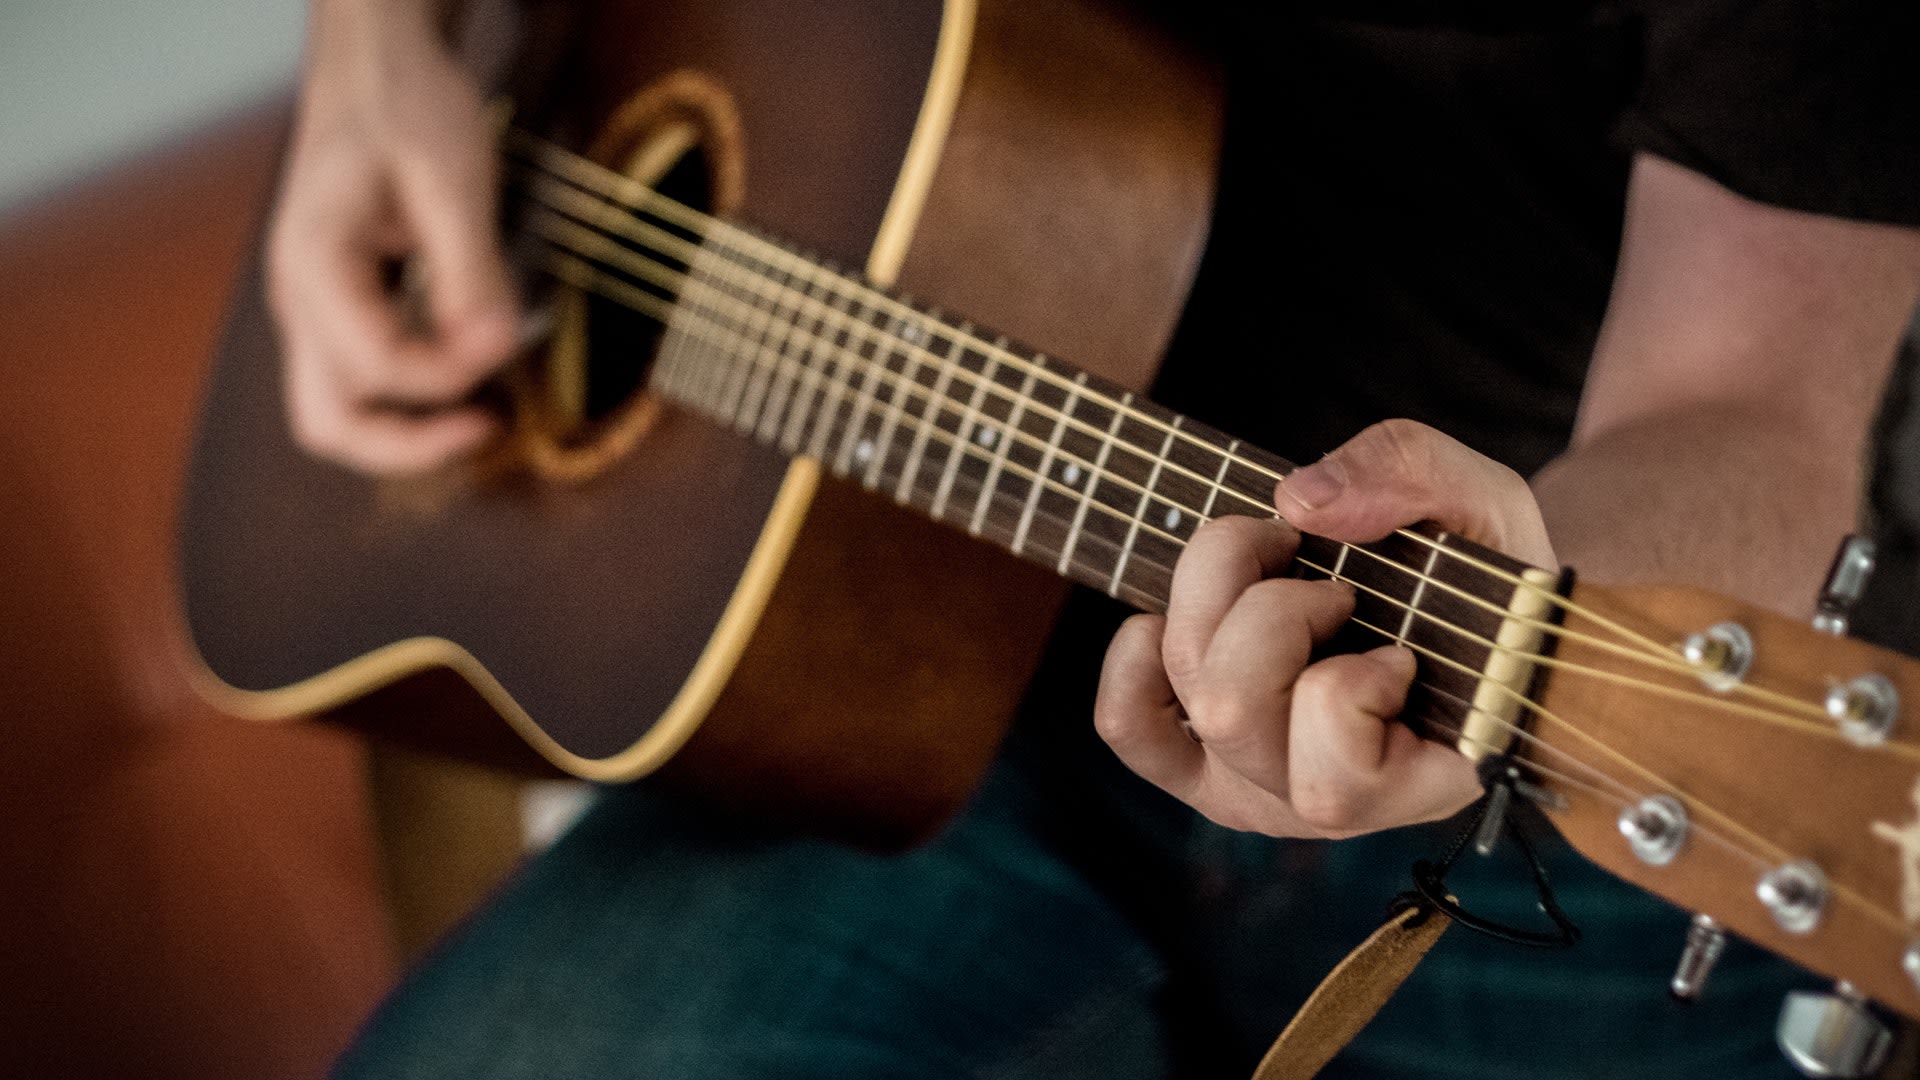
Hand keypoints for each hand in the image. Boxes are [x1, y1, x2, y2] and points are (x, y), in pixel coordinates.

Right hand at [268, 0, 518, 473]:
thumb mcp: (452, 178)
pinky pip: (360, 381)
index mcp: (314, 264)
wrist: (373, 68)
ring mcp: (312, 311)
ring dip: (408, 431)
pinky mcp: (339, 310)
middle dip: (410, 445)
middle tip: (487, 428)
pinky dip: (409, 398)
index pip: (379, 366)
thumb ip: (472, 270)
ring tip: (481, 415)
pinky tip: (464, 373)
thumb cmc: (403, 106)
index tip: (506, 341)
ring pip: (338, 414)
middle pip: (329, 424)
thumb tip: (496, 347)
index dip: (452, 372)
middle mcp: (298, 299)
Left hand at [1094, 419, 1556, 837]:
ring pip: (1189, 697)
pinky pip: (1128, 722)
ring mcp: (1253, 786)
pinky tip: (1182, 614)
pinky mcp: (1198, 761)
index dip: (1353, 685)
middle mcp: (1323, 806)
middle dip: (1274, 608)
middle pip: (1231, 711)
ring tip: (1276, 572)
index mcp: (1416, 783)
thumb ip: (1413, 477)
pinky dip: (1136, 657)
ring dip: (1216, 602)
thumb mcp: (1483, 502)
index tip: (1399, 645)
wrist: (1461, 607)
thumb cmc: (1484, 571)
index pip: (1336, 780)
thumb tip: (1300, 501)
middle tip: (1333, 584)